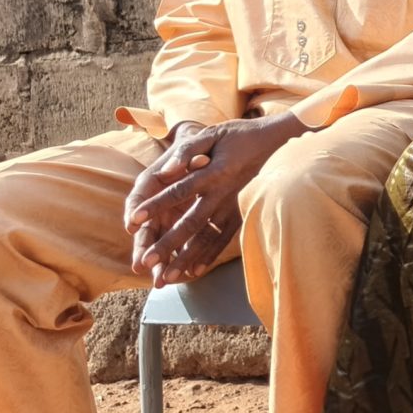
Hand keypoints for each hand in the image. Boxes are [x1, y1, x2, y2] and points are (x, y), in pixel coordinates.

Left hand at [123, 111, 307, 284]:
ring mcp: (236, 206)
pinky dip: (210, 255)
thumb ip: (187, 151)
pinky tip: (195, 271)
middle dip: (167, 244)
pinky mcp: (244, 214)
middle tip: (145, 263)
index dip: (156, 205)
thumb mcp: (213, 134)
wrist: (279, 142)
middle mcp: (224, 193)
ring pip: (208, 237)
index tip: (134, 221)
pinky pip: (225, 238)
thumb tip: (166, 171)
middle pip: (191, 223)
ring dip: (187, 258)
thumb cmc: (241, 135)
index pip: (179, 190)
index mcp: (213, 172)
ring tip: (168, 278)